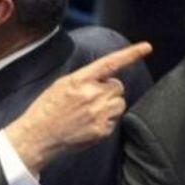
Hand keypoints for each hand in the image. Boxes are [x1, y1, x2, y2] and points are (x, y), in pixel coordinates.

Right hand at [5, 41, 151, 174]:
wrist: (37, 136)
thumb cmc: (47, 108)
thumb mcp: (62, 84)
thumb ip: (85, 78)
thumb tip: (104, 78)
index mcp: (80, 79)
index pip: (111, 63)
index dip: (130, 54)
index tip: (147, 47)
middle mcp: (92, 95)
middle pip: (118, 86)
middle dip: (109, 90)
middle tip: (90, 99)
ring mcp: (98, 114)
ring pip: (119, 103)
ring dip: (109, 105)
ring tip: (89, 112)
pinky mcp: (102, 131)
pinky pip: (114, 120)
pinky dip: (105, 121)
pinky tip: (88, 124)